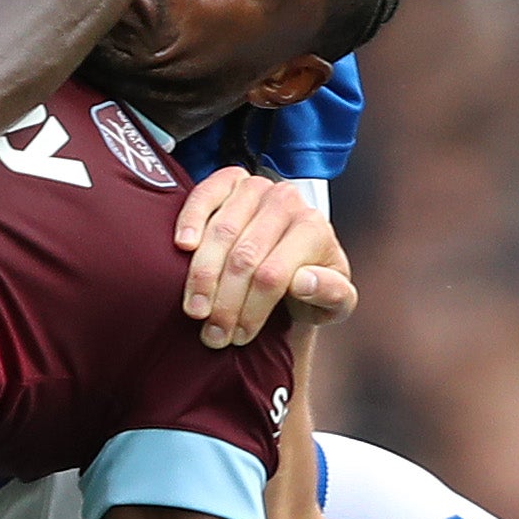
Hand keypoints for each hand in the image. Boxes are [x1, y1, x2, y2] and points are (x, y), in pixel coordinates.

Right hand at [176, 166, 352, 349]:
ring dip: (202, 275)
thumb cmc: (311, 286)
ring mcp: (257, 188)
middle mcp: (286, 202)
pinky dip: (191, 219)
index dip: (251, 310)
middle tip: (211, 333)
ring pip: (222, 232)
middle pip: (244, 257)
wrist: (294, 262)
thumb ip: (332, 296)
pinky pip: (205, 195)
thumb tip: (303, 281)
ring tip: (194, 309)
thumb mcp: (334, 303)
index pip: (273, 274)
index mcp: (314, 229)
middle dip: (224, 301)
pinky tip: (184, 245)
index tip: (238, 337)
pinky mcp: (230, 181)